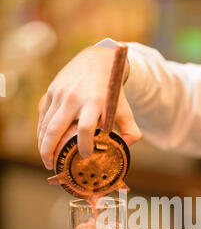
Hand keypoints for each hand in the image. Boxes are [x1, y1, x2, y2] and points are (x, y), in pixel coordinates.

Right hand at [37, 45, 140, 169]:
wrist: (96, 60)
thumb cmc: (111, 90)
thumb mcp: (124, 108)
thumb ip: (131, 130)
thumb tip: (126, 147)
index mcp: (94, 102)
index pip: (85, 128)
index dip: (84, 145)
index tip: (85, 156)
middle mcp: (73, 98)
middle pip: (55, 130)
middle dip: (50, 152)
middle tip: (52, 167)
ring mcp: (59, 94)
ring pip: (45, 125)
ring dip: (43, 145)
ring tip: (46, 160)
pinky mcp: (50, 91)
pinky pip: (42, 116)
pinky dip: (40, 132)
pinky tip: (43, 144)